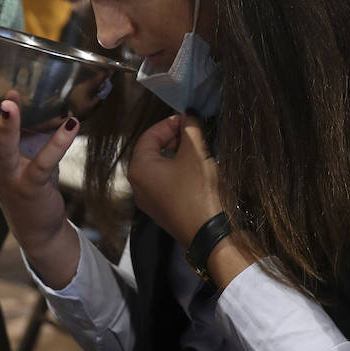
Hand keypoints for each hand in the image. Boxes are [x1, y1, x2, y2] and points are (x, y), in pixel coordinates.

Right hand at [0, 63, 80, 286]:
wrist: (35, 223)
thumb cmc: (21, 172)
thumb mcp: (7, 142)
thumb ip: (6, 114)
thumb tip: (16, 74)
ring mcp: (9, 172)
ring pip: (2, 149)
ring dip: (7, 126)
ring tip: (10, 103)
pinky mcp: (33, 184)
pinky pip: (44, 163)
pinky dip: (58, 143)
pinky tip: (72, 124)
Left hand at [129, 113, 257, 287]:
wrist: (211, 235)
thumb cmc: (199, 192)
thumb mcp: (196, 153)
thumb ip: (190, 128)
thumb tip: (188, 115)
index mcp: (139, 169)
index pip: (149, 135)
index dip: (169, 123)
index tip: (188, 119)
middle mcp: (138, 185)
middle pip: (151, 151)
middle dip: (172, 138)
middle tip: (193, 132)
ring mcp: (149, 201)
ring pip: (159, 167)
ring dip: (177, 154)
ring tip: (198, 149)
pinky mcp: (162, 211)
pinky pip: (165, 183)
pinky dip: (178, 171)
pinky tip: (196, 170)